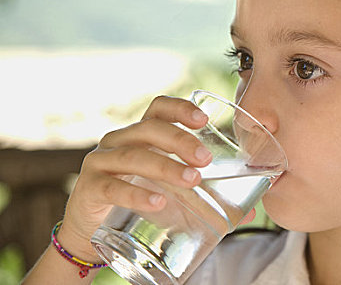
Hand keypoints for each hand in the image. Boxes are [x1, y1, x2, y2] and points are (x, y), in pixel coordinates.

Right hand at [58, 96, 211, 261]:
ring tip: (192, 181)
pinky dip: (136, 194)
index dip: (180, 108)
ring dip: (166, 167)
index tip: (204, 120)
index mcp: (140, 135)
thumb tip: (249, 211)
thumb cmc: (139, 204)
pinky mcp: (89, 189)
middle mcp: (119, 142)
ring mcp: (101, 163)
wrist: (94, 234)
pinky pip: (112, 187)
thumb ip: (205, 196)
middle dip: (180, 140)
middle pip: (149, 129)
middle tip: (205, 159)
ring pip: (134, 156)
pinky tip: (157, 202)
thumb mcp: (170, 192)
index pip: (158, 109)